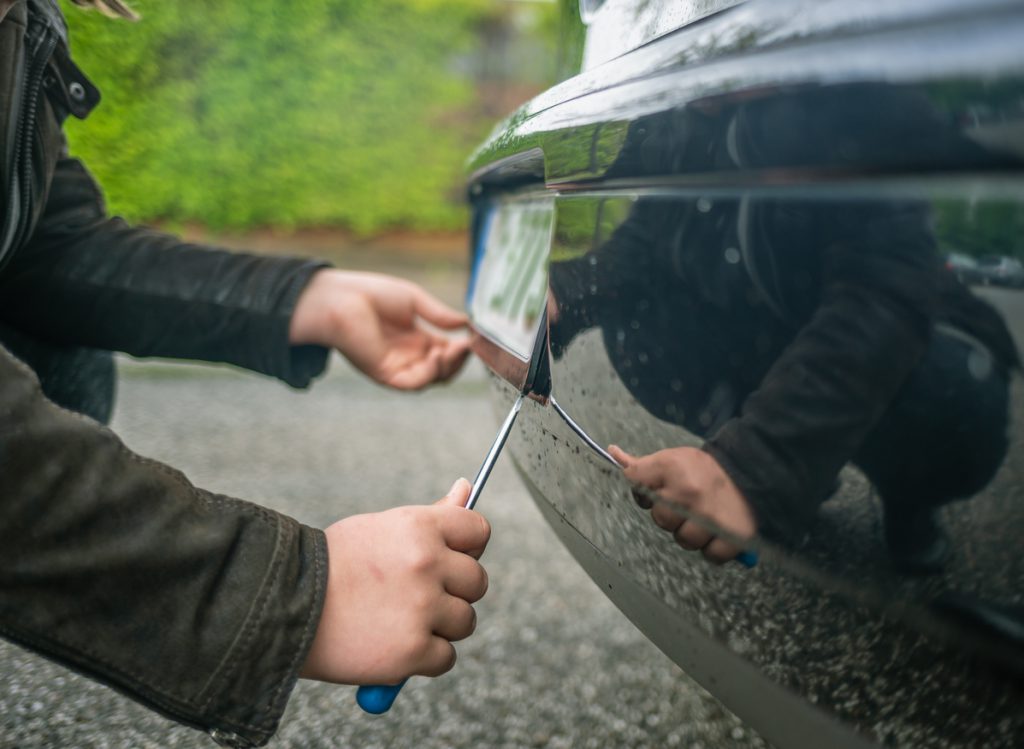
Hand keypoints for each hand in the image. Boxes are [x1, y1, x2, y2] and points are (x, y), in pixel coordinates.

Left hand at [289, 269, 470, 389]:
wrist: (341, 299)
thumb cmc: (371, 294)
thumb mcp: (414, 301)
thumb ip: (439, 315)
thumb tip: (466, 323)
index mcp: (416, 340)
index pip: (447, 352)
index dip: (462, 348)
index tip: (474, 337)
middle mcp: (408, 356)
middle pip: (443, 370)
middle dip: (459, 360)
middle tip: (467, 346)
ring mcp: (397, 367)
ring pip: (432, 380)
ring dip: (448, 368)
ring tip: (453, 350)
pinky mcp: (385, 374)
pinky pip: (413, 384)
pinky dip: (429, 374)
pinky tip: (435, 356)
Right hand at [301, 478, 489, 684]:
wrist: (281, 606)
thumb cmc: (333, 564)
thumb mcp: (381, 528)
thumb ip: (431, 517)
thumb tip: (467, 488)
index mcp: (419, 527)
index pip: (478, 531)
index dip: (467, 547)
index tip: (450, 559)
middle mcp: (427, 564)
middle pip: (477, 582)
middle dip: (454, 591)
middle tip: (416, 595)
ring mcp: (422, 609)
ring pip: (465, 621)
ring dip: (440, 626)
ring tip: (397, 620)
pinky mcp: (412, 651)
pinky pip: (445, 657)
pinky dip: (423, 658)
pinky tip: (391, 645)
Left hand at [608, 445, 755, 563]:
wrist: (752, 470)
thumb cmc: (705, 468)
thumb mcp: (673, 458)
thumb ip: (643, 464)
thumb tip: (613, 451)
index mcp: (672, 469)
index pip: (636, 483)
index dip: (645, 491)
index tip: (660, 489)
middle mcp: (689, 495)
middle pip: (661, 520)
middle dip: (671, 515)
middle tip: (689, 504)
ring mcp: (711, 519)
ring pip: (684, 541)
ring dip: (692, 533)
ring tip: (704, 518)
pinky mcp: (732, 537)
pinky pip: (711, 555)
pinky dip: (714, 548)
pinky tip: (718, 532)